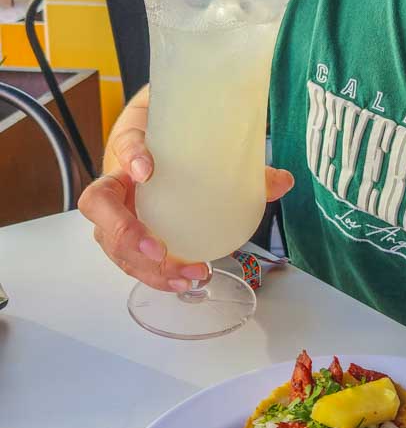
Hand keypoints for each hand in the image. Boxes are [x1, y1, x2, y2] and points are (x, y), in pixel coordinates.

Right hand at [78, 125, 294, 292]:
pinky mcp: (128, 238)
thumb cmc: (176, 151)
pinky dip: (156, 275)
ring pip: (111, 242)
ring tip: (184, 276)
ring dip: (145, 266)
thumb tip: (283, 181)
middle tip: (159, 248)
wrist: (157, 150)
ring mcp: (118, 213)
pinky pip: (131, 259)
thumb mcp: (205, 148)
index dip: (131, 156)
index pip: (125, 145)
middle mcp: (117, 182)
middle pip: (100, 206)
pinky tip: (184, 283)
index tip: (147, 168)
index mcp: (134, 148)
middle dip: (126, 232)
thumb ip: (245, 165)